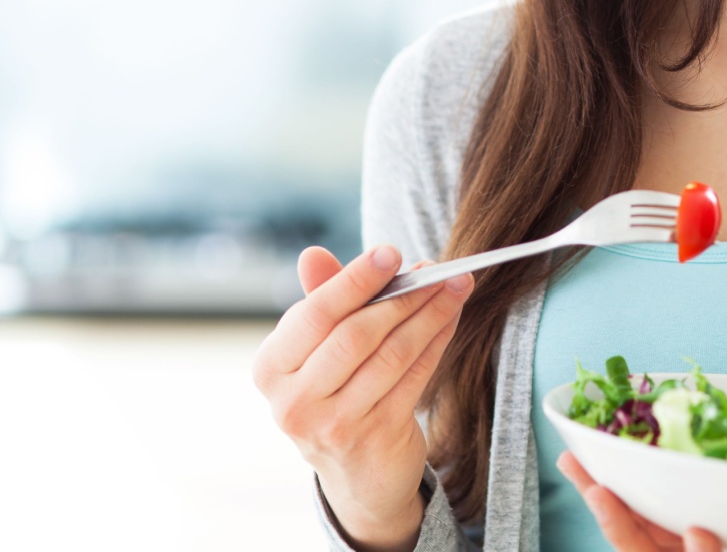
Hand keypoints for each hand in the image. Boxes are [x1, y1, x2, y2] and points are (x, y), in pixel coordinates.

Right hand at [252, 244, 472, 551]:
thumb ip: (320, 300)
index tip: (391, 252)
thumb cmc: (334, 390)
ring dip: (429, 314)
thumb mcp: (317, 349)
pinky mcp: (377, 437)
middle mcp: (294, 402)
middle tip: (435, 268)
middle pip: (356, 335)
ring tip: (454, 285)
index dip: (355, 280)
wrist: (355, 474)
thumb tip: (312, 254)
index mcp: (271, 369)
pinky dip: (437, 340)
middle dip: (402, 296)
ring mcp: (335, 425)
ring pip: (392, 354)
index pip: (315, 314)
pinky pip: (415, 376)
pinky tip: (451, 316)